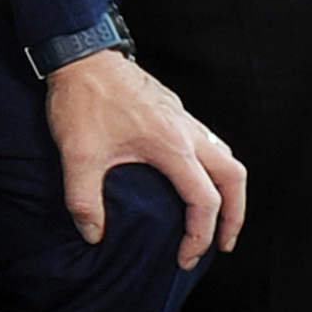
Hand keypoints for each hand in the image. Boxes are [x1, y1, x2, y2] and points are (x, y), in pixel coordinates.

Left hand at [42, 49, 246, 270]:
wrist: (79, 53)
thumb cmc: (82, 100)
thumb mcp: (77, 155)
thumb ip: (84, 200)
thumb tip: (93, 234)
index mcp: (171, 145)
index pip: (204, 201)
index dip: (200, 236)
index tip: (184, 258)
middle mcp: (186, 130)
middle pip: (233, 177)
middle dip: (235, 216)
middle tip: (222, 244)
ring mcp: (182, 117)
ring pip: (225, 156)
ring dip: (227, 189)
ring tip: (215, 216)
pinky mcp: (172, 109)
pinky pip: (207, 141)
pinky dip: (210, 167)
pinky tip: (191, 178)